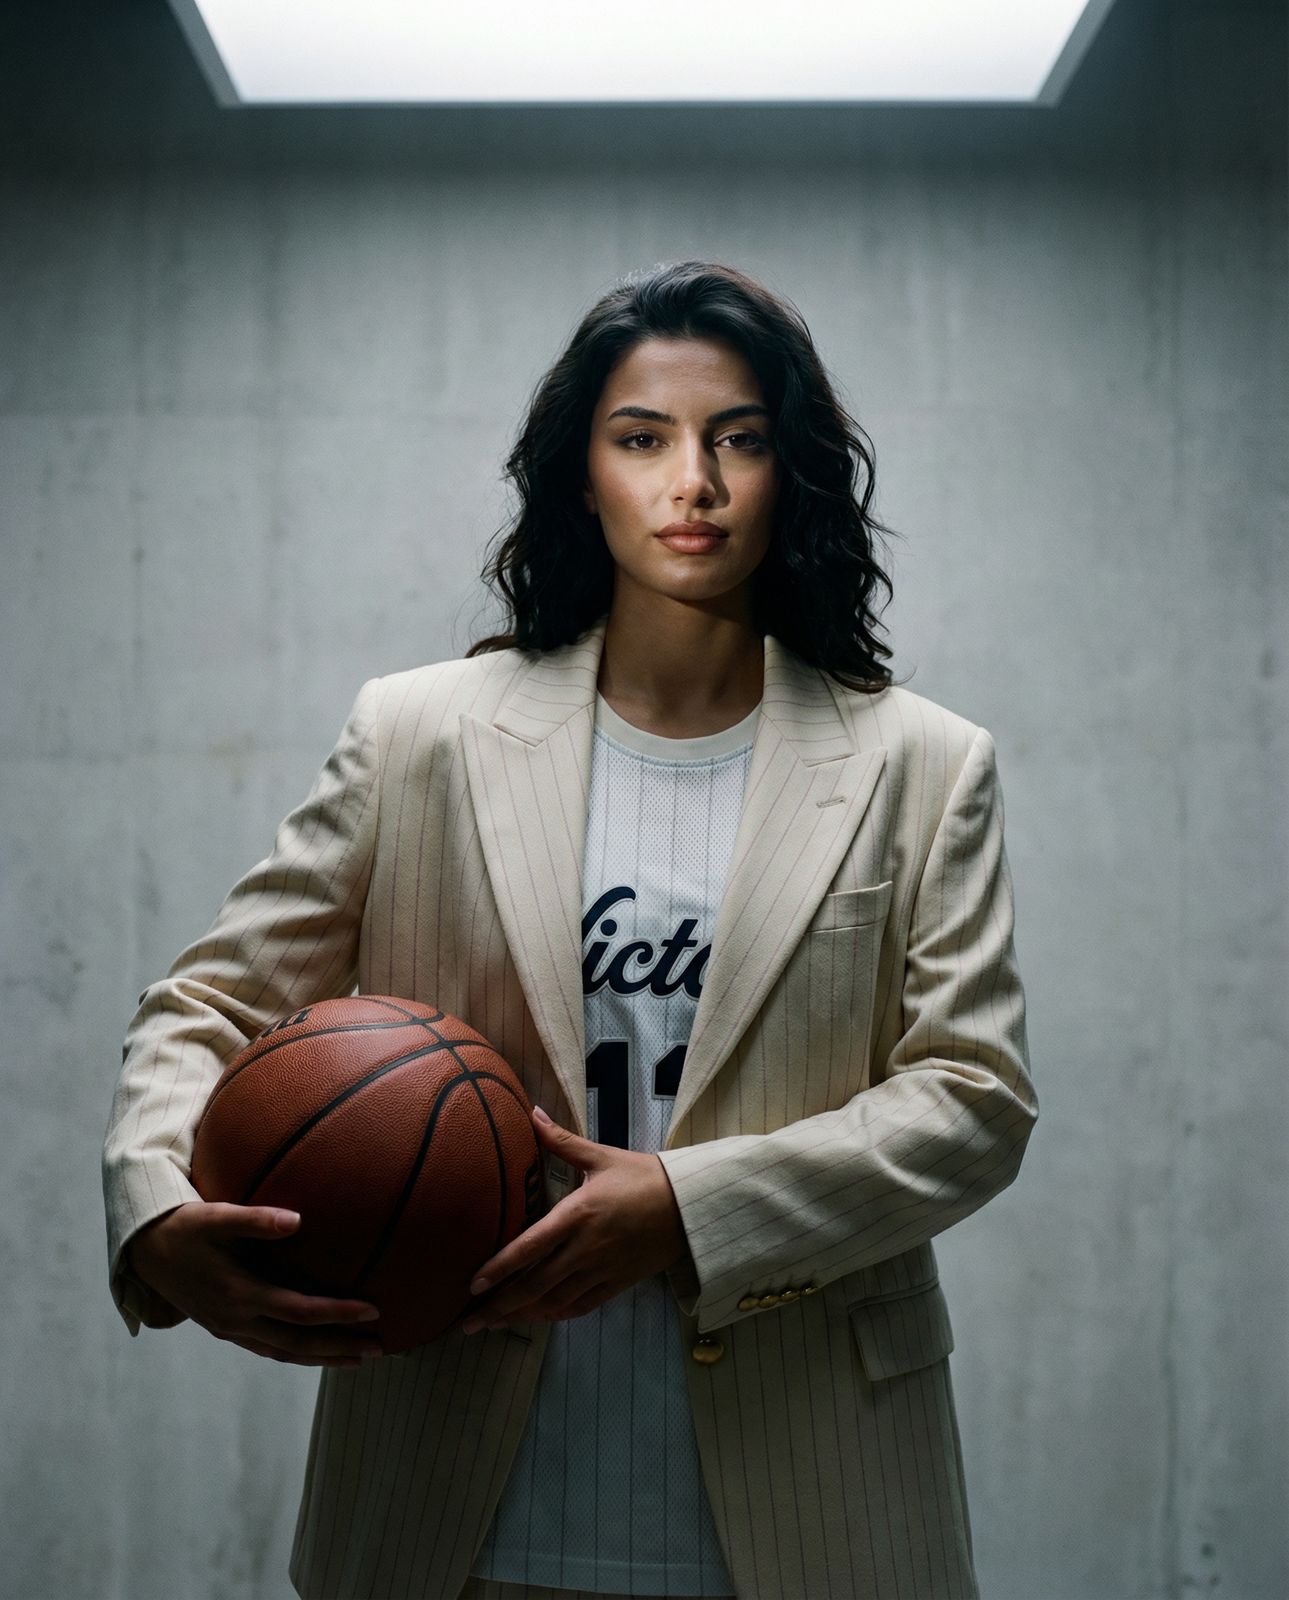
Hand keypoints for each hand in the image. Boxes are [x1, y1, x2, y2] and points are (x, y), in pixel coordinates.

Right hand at [125, 1201, 385, 1366]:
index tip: (373, 1310)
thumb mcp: (216, 1217)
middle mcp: (236, 1321)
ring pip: (283, 1353)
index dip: (337, 1314)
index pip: (300, 1312)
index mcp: (239, 1296)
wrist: (144, 1251)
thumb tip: (298, 1220)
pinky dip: (296, 1354)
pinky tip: (316, 1351)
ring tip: (358, 1358)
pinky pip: (269, 1348)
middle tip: (380, 1348)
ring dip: (322, 1357)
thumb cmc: (186, 1227)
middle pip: (297, 1344)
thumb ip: (256, 1220)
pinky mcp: (226, 1328)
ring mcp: (230, 1329)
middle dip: (339, 1347)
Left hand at [459, 1105, 690, 1332]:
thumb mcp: (601, 1156)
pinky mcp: (617, 1284)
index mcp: (578, 1214)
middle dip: (499, 1305)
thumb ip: (561, 1140)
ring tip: (493, 1324)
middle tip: (468, 1322)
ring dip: (522, 1315)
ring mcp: (602, 1270)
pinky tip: (537, 1318)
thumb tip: (531, 1112)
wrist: (688, 1205)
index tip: (472, 1285)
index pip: (530, 1247)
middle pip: (535, 1284)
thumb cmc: (643, 1176)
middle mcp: (586, 1248)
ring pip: (554, 1301)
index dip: (499, 1268)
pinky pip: (580, 1306)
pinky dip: (555, 1315)